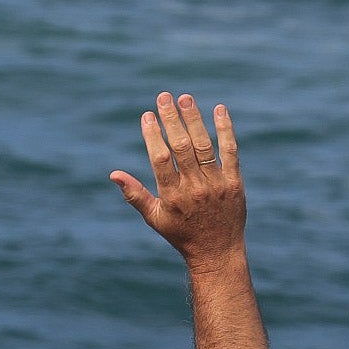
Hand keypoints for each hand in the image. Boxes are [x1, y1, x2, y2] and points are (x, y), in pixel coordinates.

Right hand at [111, 93, 245, 267]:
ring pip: (204, 146)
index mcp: (172, 196)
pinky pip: (230, 152)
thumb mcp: (154, 218)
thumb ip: (134, 194)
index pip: (160, 159)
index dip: (153, 135)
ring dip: (194, 119)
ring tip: (186, 98)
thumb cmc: (180, 234)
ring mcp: (216, 184)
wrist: (217, 252)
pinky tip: (220, 109)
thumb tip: (113, 174)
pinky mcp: (234, 182)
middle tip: (164, 96)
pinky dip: (225, 130)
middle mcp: (194, 188)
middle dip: (172, 119)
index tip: (147, 115)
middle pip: (182, 147)